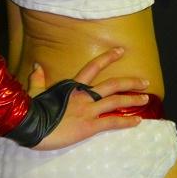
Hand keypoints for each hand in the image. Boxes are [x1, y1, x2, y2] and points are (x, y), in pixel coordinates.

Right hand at [27, 48, 149, 149]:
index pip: (93, 67)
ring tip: (146, 99)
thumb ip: (38, 78)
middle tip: (145, 82)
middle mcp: (84, 95)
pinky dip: (126, 121)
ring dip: (133, 100)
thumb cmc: (32, 109)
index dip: (108, 58)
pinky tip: (137, 121)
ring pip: (116, 101)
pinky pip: (112, 122)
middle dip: (131, 82)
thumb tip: (36, 65)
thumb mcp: (35, 91)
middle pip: (113, 85)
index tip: (121, 51)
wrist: (30, 125)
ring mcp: (88, 110)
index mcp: (72, 85)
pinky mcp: (89, 126)